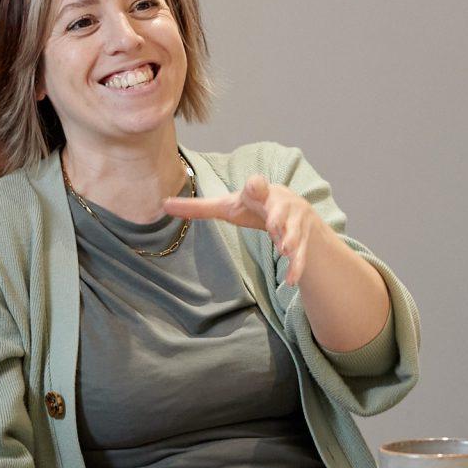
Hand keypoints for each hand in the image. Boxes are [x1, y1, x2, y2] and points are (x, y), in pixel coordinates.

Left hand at [165, 173, 325, 285]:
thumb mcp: (229, 206)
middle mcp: (281, 206)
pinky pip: (302, 257)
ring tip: (286, 251)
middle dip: (278, 217)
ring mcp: (295, 224)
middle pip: (280, 210)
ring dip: (290, 241)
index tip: (255, 186)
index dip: (256, 186)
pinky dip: (296, 268)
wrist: (299, 214)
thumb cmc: (256, 207)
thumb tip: (163, 205)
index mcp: (260, 193)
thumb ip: (199, 208)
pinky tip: (290, 281)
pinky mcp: (304, 243)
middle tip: (273, 225)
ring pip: (294, 233)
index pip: (257, 186)